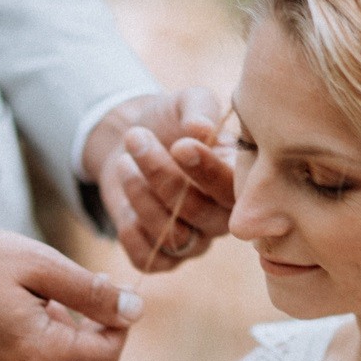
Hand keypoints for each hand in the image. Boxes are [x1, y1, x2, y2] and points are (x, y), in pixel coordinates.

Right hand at [0, 226, 142, 360]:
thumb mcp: (41, 265)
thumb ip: (92, 293)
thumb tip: (134, 310)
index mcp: (41, 355)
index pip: (108, 355)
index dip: (118, 324)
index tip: (109, 294)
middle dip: (90, 333)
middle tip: (65, 292)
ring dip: (67, 347)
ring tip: (40, 306)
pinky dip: (43, 358)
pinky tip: (20, 323)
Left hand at [84, 90, 235, 272]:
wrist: (132, 141)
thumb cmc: (168, 121)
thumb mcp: (186, 101)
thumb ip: (199, 108)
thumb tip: (201, 129)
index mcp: (237, 180)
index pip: (234, 189)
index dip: (208, 172)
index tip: (180, 145)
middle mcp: (221, 217)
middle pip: (199, 213)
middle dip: (162, 175)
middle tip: (136, 137)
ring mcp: (194, 241)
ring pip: (173, 238)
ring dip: (140, 196)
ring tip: (123, 162)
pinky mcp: (163, 256)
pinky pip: (149, 259)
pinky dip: (130, 231)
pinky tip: (123, 199)